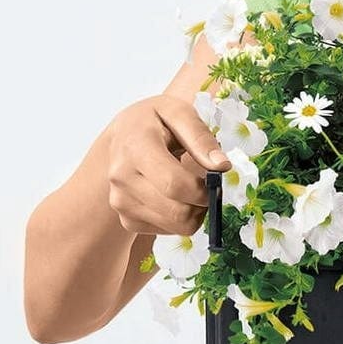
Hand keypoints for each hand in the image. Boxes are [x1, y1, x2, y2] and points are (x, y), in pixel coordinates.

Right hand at [105, 94, 232, 237]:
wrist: (122, 137)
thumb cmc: (154, 121)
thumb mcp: (178, 112)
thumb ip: (201, 137)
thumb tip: (222, 166)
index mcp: (135, 147)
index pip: (174, 184)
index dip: (203, 190)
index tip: (215, 181)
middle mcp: (122, 177)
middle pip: (177, 211)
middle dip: (203, 204)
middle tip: (208, 187)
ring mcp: (121, 202)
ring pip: (176, 226)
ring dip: (194, 212)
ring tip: (191, 188)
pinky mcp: (126, 219)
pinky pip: (167, 230)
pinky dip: (179, 218)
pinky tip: (174, 196)